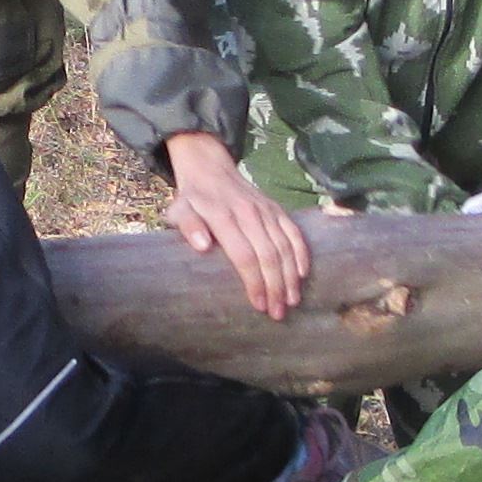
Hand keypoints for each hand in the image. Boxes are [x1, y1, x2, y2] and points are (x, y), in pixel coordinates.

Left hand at [158, 132, 309, 318]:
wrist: (210, 168)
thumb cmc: (193, 199)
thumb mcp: (179, 210)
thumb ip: (188, 226)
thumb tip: (201, 245)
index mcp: (224, 216)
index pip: (244, 255)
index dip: (254, 282)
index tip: (259, 304)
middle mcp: (250, 213)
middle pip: (268, 255)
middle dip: (276, 287)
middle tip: (278, 313)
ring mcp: (266, 210)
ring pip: (285, 246)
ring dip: (290, 276)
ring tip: (292, 301)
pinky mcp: (276, 209)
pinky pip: (294, 232)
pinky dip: (301, 252)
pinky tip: (302, 274)